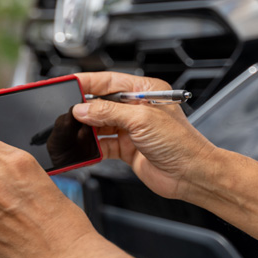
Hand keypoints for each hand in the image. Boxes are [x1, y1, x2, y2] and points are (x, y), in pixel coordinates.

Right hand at [73, 72, 216, 200]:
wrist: (193, 175)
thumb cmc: (181, 144)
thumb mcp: (142, 120)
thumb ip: (108, 112)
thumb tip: (82, 109)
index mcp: (144, 91)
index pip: (108, 81)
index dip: (86, 82)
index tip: (67, 84)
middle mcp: (136, 108)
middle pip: (101, 102)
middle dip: (83, 107)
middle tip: (64, 109)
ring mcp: (131, 129)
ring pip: (99, 123)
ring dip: (86, 128)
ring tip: (72, 129)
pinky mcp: (127, 148)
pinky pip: (102, 144)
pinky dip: (92, 146)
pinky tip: (84, 147)